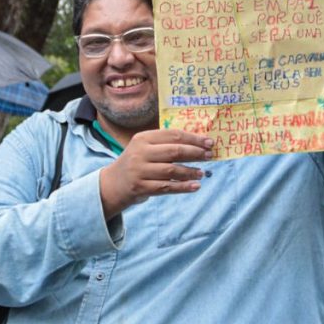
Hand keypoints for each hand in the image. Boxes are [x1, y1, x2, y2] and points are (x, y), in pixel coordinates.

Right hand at [98, 129, 213, 218]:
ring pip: (172, 171)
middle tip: (210, 156)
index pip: (173, 135)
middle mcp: (140, 153)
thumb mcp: (145, 148)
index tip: (209, 142)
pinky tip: (195, 186)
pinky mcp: (141, 187)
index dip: (194, 138)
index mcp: (143, 138)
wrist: (113, 184)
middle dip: (195, 153)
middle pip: (174, 151)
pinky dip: (183, 187)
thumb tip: (198, 143)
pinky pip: (167, 187)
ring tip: (203, 173)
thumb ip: (166, 144)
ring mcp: (140, 171)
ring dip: (190, 172)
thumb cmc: (137, 163)